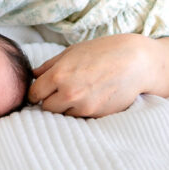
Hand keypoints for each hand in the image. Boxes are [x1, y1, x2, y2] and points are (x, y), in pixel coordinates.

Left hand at [27, 33, 154, 117]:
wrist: (134, 62)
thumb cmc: (102, 52)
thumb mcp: (72, 52)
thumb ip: (50, 65)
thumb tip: (33, 74)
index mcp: (59, 75)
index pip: (34, 93)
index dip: (36, 91)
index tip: (41, 89)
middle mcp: (69, 93)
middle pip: (46, 108)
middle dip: (49, 100)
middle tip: (59, 92)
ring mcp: (84, 106)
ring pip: (63, 115)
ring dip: (65, 107)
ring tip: (78, 92)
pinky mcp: (97, 115)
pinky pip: (80, 117)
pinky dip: (80, 110)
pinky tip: (89, 97)